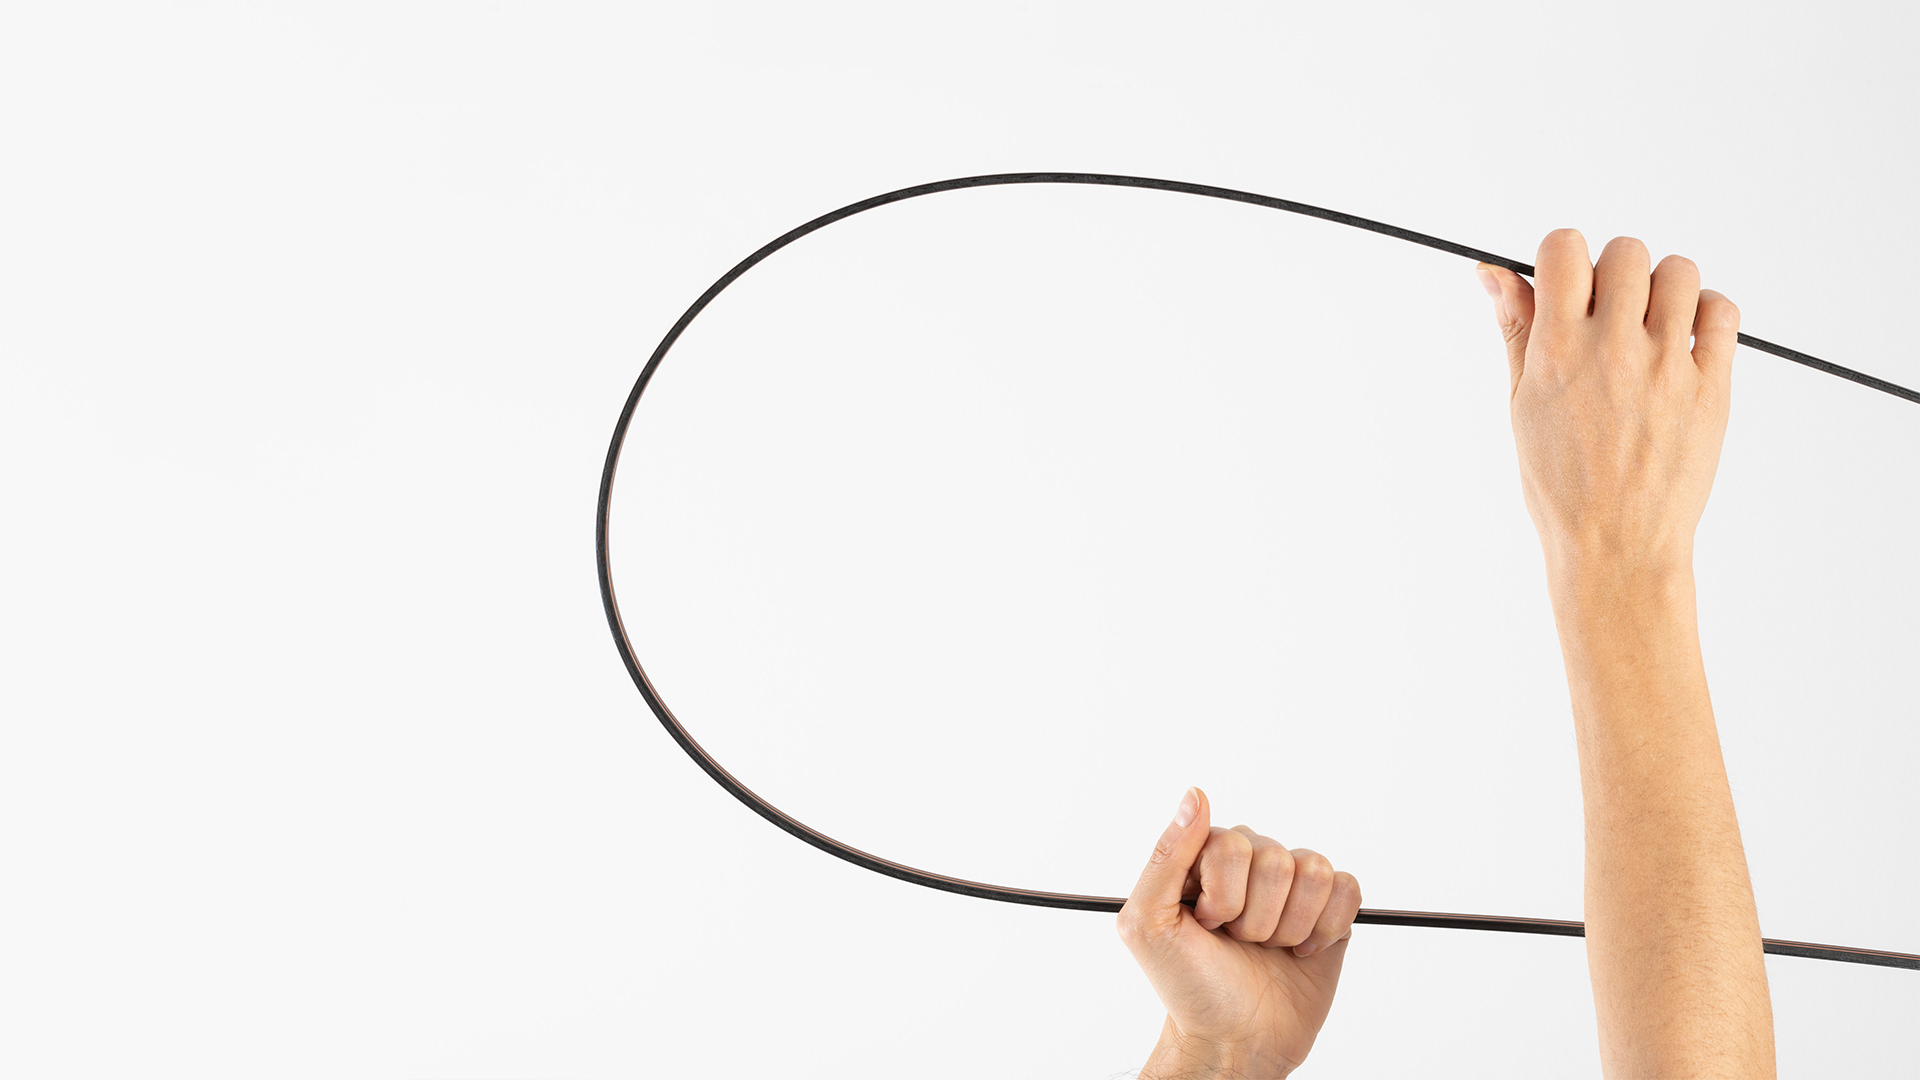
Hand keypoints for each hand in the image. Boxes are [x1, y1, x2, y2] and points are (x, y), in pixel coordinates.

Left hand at [1116, 787, 1361, 1079]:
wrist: (1234, 1042)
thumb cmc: (1187, 987)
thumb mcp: (1148, 923)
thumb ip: (1166, 855)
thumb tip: (1196, 795)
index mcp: (1205, 857)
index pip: (1232, 843)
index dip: (1224, 895)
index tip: (1206, 925)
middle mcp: (1249, 865)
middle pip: (1277, 859)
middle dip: (1257, 918)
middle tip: (1238, 944)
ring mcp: (1290, 888)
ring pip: (1314, 871)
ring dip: (1291, 926)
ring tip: (1267, 949)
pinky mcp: (1327, 911)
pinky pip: (1347, 888)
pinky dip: (1327, 927)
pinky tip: (1301, 951)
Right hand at [1478, 230, 1739, 576]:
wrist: (1615, 546)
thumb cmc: (1561, 485)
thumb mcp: (1522, 403)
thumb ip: (1516, 329)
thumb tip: (1492, 272)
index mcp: (1557, 351)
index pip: (1564, 249)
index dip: (1563, 256)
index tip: (1566, 281)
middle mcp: (1613, 350)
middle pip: (1625, 251)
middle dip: (1614, 272)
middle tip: (1610, 313)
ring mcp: (1666, 367)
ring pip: (1679, 272)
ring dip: (1663, 288)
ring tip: (1651, 326)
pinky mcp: (1712, 387)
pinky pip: (1721, 312)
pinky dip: (1706, 314)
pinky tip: (1684, 342)